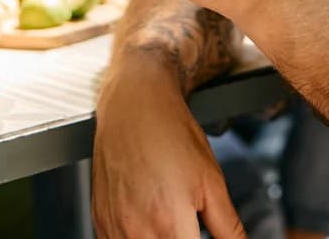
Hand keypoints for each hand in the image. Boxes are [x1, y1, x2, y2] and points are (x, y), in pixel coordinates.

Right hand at [92, 57, 246, 238]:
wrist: (133, 103)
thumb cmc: (170, 134)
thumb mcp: (212, 182)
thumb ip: (229, 228)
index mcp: (170, 225)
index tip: (201, 235)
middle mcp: (136, 231)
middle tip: (188, 228)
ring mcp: (114, 227)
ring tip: (170, 225)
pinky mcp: (99, 220)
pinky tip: (147, 226)